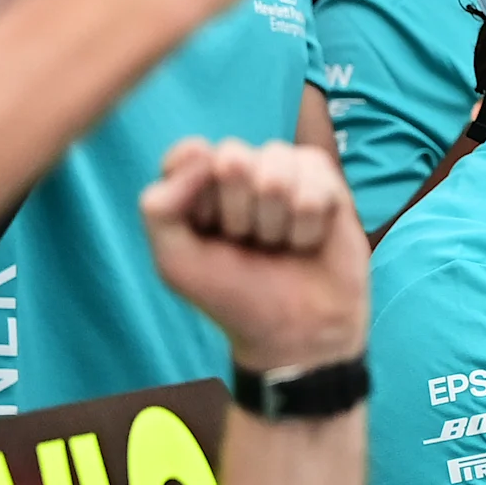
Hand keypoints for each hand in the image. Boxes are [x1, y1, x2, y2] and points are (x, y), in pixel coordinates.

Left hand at [139, 138, 367, 370]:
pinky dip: (308, 224)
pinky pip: (316, 182)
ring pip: (276, 169)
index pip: (189, 154)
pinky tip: (307, 241)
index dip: (200, 199)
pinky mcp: (325, 181)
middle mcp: (241, 169)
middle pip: (233, 158)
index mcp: (198, 183)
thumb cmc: (234, 297)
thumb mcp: (175, 262)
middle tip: (248, 245)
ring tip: (279, 245)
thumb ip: (160, 206)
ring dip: (276, 222)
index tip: (208, 233)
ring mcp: (285, 171)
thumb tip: (199, 151)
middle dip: (240, 214)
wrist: (297, 332)